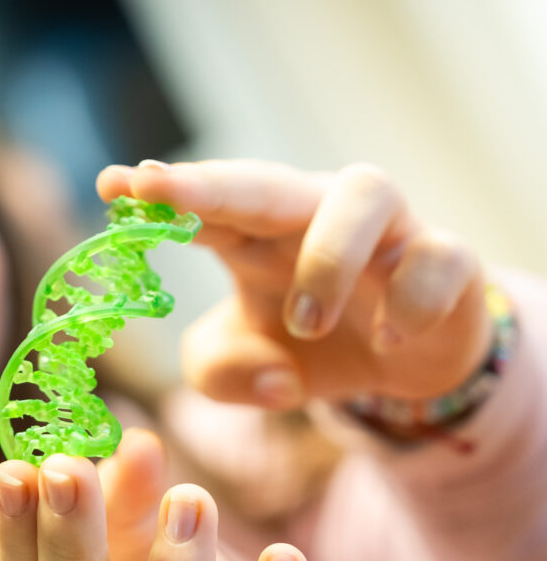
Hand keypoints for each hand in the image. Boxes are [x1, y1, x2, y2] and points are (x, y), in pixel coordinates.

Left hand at [98, 160, 491, 406]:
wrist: (401, 362)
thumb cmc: (308, 346)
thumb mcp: (244, 368)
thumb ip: (221, 373)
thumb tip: (272, 377)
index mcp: (256, 237)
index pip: (205, 209)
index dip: (163, 196)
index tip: (114, 184)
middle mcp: (315, 215)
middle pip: (264, 183)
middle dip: (209, 185)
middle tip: (156, 189)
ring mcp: (386, 229)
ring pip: (360, 197)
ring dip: (325, 260)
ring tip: (305, 323)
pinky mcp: (447, 257)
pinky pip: (435, 260)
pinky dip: (409, 302)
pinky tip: (387, 340)